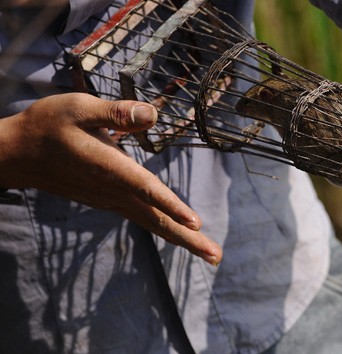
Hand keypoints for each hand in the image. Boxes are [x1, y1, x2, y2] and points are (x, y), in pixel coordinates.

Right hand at [0, 93, 221, 264]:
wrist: (17, 154)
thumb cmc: (48, 125)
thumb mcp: (79, 107)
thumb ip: (117, 112)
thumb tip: (154, 114)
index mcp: (107, 167)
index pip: (145, 188)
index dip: (170, 204)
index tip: (195, 223)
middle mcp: (112, 190)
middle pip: (156, 219)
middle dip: (188, 239)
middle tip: (216, 256)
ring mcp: (111, 200)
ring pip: (152, 223)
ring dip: (183, 239)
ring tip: (210, 254)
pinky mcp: (109, 201)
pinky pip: (142, 217)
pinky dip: (165, 228)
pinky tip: (180, 234)